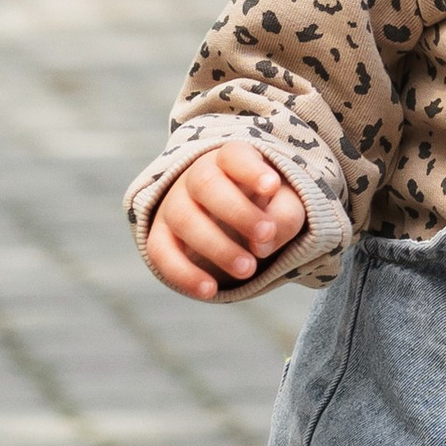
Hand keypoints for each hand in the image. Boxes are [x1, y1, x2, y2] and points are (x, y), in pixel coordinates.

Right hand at [144, 142, 307, 298]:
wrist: (232, 225)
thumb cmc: (264, 208)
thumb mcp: (286, 207)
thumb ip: (284, 217)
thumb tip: (260, 245)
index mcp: (230, 160)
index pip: (234, 155)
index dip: (251, 170)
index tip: (272, 186)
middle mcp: (196, 177)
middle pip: (206, 183)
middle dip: (237, 212)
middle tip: (265, 236)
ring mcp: (174, 205)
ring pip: (184, 218)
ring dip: (216, 246)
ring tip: (249, 269)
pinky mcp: (160, 236)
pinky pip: (160, 252)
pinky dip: (183, 273)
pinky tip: (209, 290)